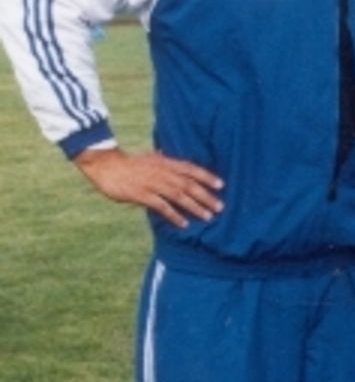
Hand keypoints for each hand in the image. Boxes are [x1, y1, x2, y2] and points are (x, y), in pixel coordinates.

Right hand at [74, 147, 222, 227]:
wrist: (105, 164)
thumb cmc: (129, 163)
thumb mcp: (151, 158)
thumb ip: (165, 162)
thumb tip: (177, 162)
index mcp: (165, 162)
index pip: (191, 168)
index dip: (206, 176)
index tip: (221, 185)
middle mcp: (162, 172)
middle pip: (189, 184)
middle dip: (206, 196)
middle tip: (220, 207)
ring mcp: (152, 183)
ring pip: (179, 196)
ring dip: (195, 207)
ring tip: (208, 216)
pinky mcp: (141, 194)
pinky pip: (161, 206)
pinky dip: (174, 215)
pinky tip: (183, 223)